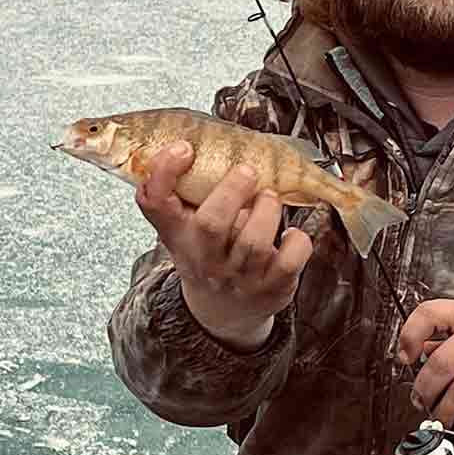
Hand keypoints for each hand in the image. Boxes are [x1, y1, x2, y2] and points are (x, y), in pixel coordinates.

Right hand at [135, 141, 312, 346]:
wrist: (222, 312)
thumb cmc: (208, 253)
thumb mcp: (185, 228)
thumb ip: (183, 193)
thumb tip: (199, 142)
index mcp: (179, 235)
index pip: (155, 203)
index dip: (165, 172)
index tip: (183, 147)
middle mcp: (205, 258)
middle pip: (211, 224)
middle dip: (232, 191)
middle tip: (247, 170)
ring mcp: (238, 276)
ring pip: (254, 241)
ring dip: (268, 210)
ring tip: (270, 198)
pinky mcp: (270, 287)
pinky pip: (289, 260)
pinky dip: (297, 241)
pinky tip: (291, 235)